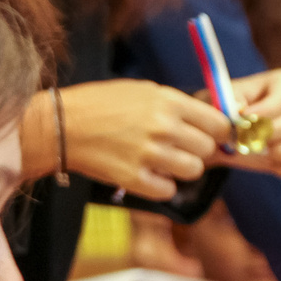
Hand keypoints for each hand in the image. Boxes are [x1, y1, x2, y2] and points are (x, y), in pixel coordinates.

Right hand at [26, 81, 227, 199]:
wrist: (62, 125)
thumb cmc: (101, 103)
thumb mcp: (143, 90)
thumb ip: (177, 105)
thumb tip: (210, 121)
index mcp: (168, 101)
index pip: (218, 123)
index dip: (219, 133)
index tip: (212, 137)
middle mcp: (163, 127)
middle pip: (207, 150)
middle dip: (197, 151)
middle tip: (180, 149)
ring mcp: (150, 154)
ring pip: (193, 171)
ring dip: (182, 169)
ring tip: (163, 162)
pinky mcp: (135, 178)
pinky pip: (169, 190)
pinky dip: (161, 185)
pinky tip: (148, 174)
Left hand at [221, 70, 280, 179]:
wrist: (223, 132)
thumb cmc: (224, 108)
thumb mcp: (220, 97)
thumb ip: (229, 100)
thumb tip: (241, 109)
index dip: (264, 113)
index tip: (243, 121)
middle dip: (270, 135)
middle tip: (247, 140)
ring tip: (260, 152)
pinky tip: (266, 163)